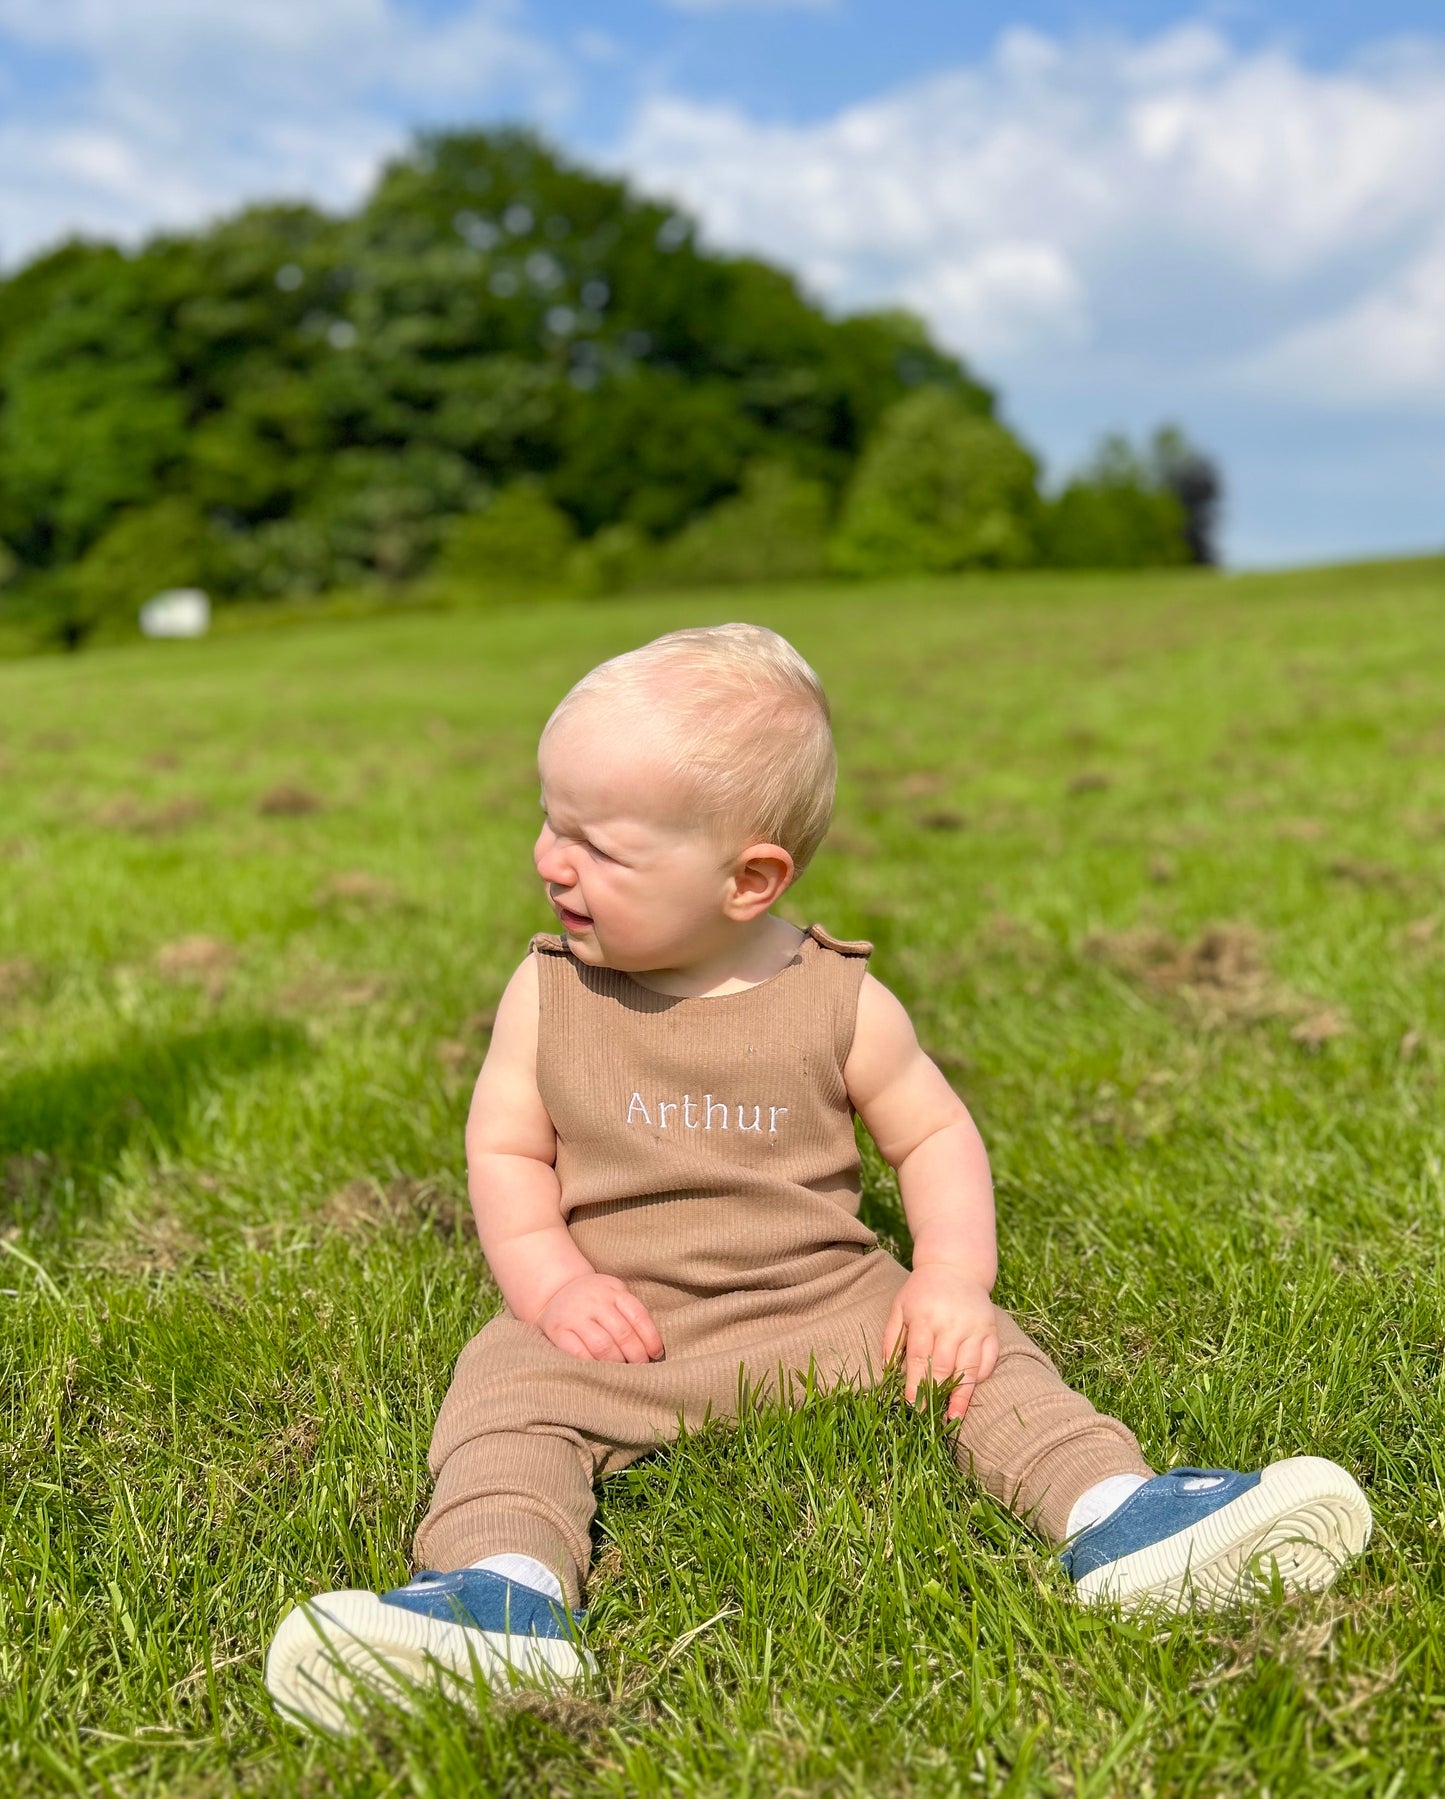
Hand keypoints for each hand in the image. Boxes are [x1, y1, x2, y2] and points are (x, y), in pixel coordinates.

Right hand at [535, 1272, 664, 1364]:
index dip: (650, 1338)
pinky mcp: (558, 1330)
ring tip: (622, 1372)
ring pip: (602, 1345)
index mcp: (613, 1291)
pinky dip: (592, 1364)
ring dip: (616, 1362)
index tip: (656, 1355)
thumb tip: (653, 1348)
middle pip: (622, 1333)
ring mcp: (575, 1316)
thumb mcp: (614, 1294)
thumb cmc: (595, 1299)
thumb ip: (630, 1314)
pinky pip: (577, 1352)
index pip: (638, 1316)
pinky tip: (599, 1371)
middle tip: (640, 1367)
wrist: (555, 1289)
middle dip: (636, 1355)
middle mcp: (595, 1302)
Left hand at [883, 1266, 998, 1420]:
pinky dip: (981, 1375)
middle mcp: (952, 1323)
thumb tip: (886, 1368)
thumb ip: (892, 1336)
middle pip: (944, 1365)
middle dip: (936, 1394)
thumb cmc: (922, 1291)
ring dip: (961, 1394)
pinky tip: (972, 1389)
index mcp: (925, 1317)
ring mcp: (974, 1327)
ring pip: (969, 1367)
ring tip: (954, 1417)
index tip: (912, 1406)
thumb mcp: (900, 1306)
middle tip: (929, 1420)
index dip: (916, 1383)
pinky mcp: (991, 1329)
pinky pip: (989, 1358)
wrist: (955, 1266)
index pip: (919, 1357)